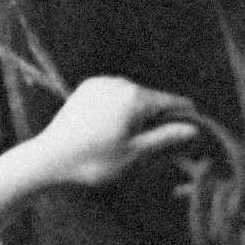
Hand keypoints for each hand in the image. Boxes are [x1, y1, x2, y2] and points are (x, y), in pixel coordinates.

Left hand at [14, 73, 210, 196]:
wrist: (49, 158)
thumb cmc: (93, 161)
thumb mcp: (134, 153)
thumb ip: (165, 137)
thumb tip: (193, 129)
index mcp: (135, 97)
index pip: (171, 102)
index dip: (185, 114)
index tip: (196, 125)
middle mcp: (120, 82)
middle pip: (151, 97)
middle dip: (158, 115)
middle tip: (162, 139)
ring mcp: (101, 82)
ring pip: (132, 95)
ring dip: (138, 110)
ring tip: (133, 136)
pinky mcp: (87, 86)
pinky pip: (113, 93)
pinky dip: (119, 105)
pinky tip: (113, 125)